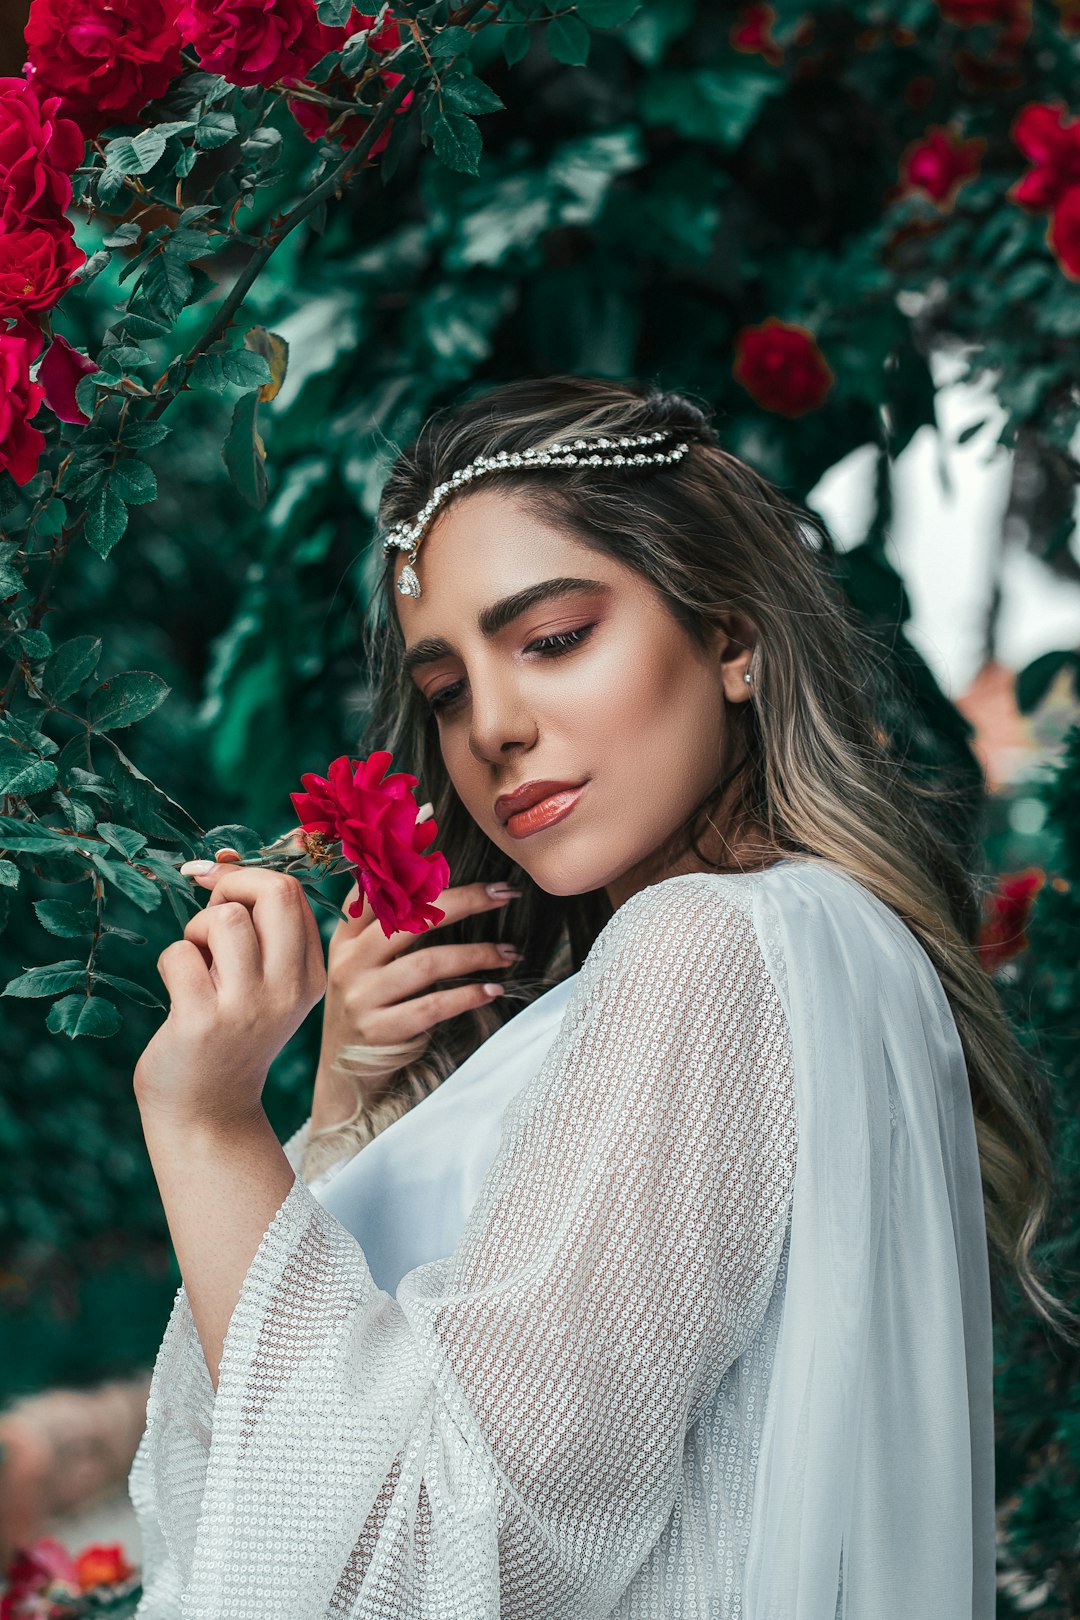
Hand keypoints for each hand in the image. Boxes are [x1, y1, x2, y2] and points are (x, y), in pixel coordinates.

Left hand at [134, 863, 326, 1130]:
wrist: (207, 1111)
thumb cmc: (228, 1033)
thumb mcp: (259, 980)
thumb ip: (251, 921)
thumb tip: (222, 856)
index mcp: (311, 976)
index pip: (293, 893)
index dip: (248, 876)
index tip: (218, 885)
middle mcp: (289, 989)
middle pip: (274, 892)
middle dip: (230, 886)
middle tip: (209, 916)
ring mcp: (249, 1006)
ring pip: (223, 919)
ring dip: (196, 930)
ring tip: (197, 963)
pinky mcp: (204, 1020)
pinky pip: (179, 954)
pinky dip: (171, 963)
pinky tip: (180, 993)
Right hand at [313, 876, 522, 1115]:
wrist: (343, 1077)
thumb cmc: (368, 1008)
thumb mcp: (363, 964)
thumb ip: (387, 925)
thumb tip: (435, 876)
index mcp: (346, 937)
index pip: (381, 891)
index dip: (423, 873)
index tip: (462, 861)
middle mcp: (349, 962)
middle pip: (411, 918)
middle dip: (465, 901)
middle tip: (505, 894)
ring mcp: (361, 998)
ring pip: (428, 963)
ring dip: (477, 953)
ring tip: (509, 953)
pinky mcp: (378, 1032)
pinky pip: (432, 1006)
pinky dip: (468, 996)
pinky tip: (493, 991)